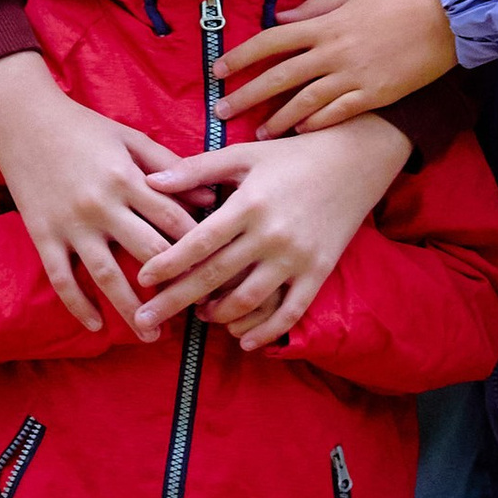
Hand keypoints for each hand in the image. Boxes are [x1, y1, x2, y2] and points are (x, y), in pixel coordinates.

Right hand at [0, 51, 195, 336]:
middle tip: (196, 309)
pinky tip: (96, 327)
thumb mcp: (130, 138)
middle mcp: (101, 206)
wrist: (22, 119)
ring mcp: (71, 225)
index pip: (173, 220)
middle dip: (175, 284)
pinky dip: (78, 306)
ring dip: (131, 310)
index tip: (218, 268)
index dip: (199, 246)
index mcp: (127, 178)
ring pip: (107, 276)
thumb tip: (209, 198)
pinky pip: (62, 280)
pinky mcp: (43, 236)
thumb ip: (169, 168)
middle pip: (148, 253)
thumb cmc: (83, 126)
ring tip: (151, 334)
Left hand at [136, 119, 409, 349]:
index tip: (143, 279)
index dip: (169, 262)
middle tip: (145, 319)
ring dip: (218, 315)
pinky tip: (244, 341)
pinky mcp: (318, 271)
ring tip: (198, 318)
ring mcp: (296, 256)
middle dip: (176, 300)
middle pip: (216, 276)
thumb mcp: (243, 155)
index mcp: (249, 203)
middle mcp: (271, 234)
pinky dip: (265, 331)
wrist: (355, 161)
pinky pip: (290, 311)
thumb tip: (149, 182)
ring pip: (249, 299)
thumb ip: (196, 169)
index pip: (200, 241)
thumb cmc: (292, 156)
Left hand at [217, 0, 458, 130]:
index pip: (271, 41)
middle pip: (279, 77)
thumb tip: (283, 16)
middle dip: (247, 96)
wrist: (446, 17)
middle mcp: (333, 52)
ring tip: (259, 133)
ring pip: (305, 102)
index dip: (241, 57)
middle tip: (223, 112)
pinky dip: (315, 123)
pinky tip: (299, 132)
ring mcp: (353, 76)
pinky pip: (337, 113)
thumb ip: (316, 8)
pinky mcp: (374, 95)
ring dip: (278, 119)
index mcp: (325, 25)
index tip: (219, 71)